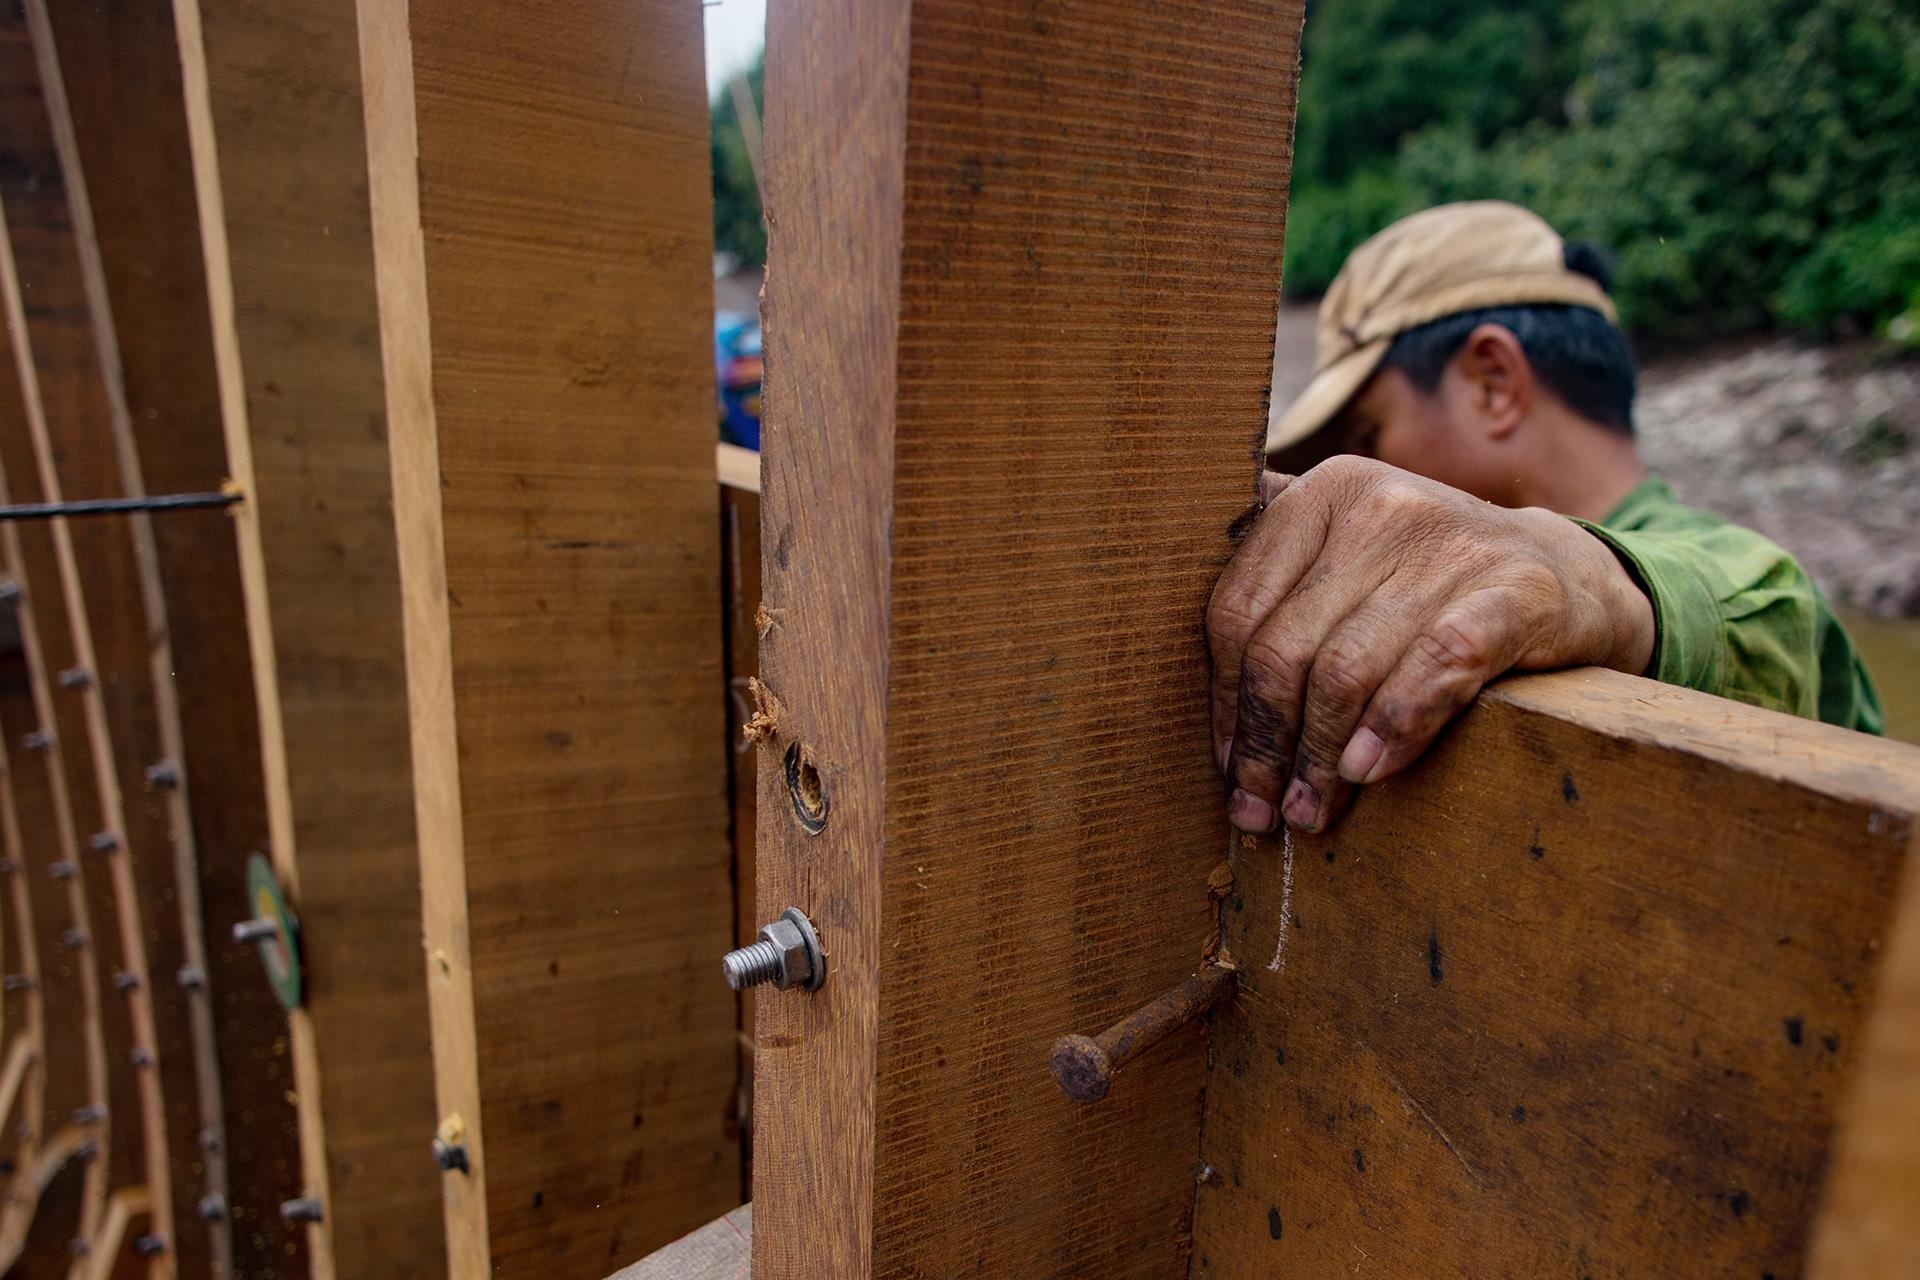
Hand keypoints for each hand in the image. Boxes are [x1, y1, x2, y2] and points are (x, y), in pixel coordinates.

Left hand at [1207, 456, 1653, 833]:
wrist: (1561, 578)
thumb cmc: (1423, 590)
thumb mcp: (1347, 562)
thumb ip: (1275, 586)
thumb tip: (1156, 654)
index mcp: (1320, 495)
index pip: (1237, 609)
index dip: (1224, 701)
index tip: (1223, 766)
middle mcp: (1379, 504)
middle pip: (1286, 648)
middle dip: (1266, 745)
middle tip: (1260, 810)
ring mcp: (1450, 543)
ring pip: (1350, 670)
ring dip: (1323, 759)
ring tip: (1309, 811)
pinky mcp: (1515, 589)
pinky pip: (1434, 670)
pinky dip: (1394, 731)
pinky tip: (1372, 775)